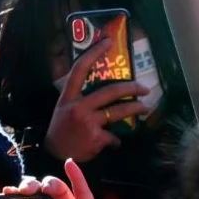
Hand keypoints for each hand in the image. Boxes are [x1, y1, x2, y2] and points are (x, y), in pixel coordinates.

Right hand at [44, 39, 150, 162]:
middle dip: (132, 88)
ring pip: (119, 111)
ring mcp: (87, 122)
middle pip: (111, 91)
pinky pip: (114, 135)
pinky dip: (116, 139)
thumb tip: (104, 86)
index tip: (108, 41)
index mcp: (68, 97)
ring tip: (144, 108)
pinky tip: (115, 142)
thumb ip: (80, 97)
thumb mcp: (64, 108)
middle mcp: (78, 107)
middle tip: (144, 88)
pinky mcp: (96, 138)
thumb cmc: (61, 129)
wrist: (53, 157)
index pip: (80, 69)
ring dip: (136, 109)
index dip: (93, 53)